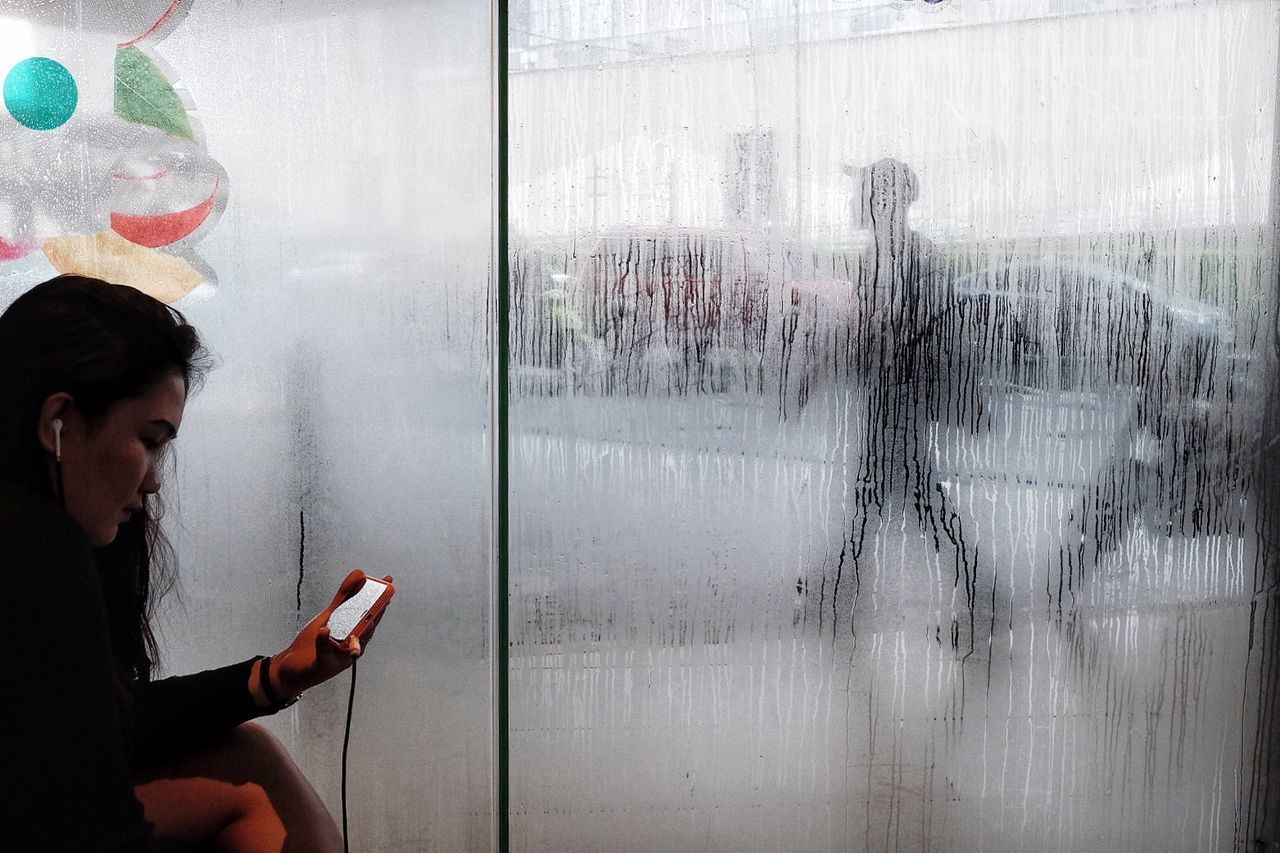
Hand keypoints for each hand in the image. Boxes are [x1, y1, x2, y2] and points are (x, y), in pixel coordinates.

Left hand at [263, 569, 393, 700]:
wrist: (291, 667)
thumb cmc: (314, 642)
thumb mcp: (330, 615)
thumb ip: (344, 596)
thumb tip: (359, 574)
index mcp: (356, 634)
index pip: (372, 615)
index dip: (382, 599)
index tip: (388, 583)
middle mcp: (352, 647)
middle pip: (367, 630)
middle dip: (376, 614)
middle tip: (383, 599)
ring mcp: (340, 658)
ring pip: (353, 645)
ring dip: (359, 631)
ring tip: (362, 615)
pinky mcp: (324, 665)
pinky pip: (326, 653)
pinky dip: (325, 642)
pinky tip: (324, 629)